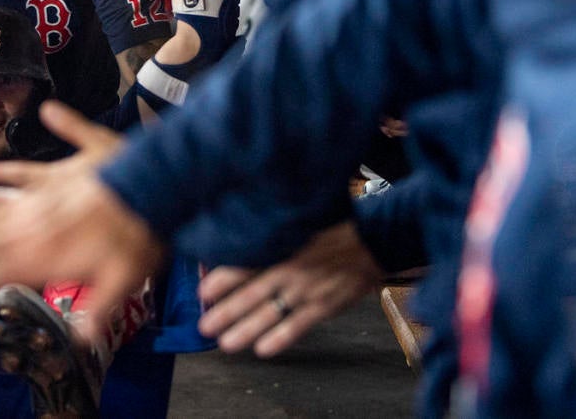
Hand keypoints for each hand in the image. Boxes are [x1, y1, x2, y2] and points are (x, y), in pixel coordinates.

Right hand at [0, 101, 164, 342]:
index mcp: (39, 252)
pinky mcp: (58, 173)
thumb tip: (81, 337)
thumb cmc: (142, 235)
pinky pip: (28, 170)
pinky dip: (7, 170)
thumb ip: (98, 308)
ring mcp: (39, 197)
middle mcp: (29, 224)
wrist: (158, 179)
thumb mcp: (124, 281)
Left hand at [198, 222, 381, 356]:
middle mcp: (289, 270)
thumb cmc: (331, 231)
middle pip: (250, 295)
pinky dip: (280, 338)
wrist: (373, 240)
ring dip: (246, 331)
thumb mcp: (299, 226)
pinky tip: (263, 349)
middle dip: (225, 313)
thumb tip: (242, 247)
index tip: (203, 292)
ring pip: (269, 314)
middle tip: (205, 325)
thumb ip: (273, 239)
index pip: (245, 265)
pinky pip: (297, 326)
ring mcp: (305, 291)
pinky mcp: (322, 306)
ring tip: (226, 343)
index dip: (221, 280)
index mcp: (281, 248)